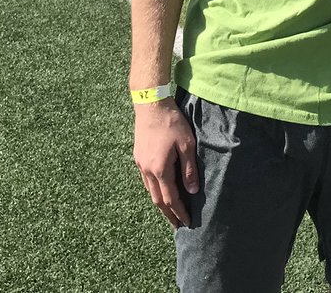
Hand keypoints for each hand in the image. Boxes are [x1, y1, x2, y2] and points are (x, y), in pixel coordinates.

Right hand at [133, 98, 199, 227]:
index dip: (179, 212)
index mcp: (160, 169)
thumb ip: (189, 169)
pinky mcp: (138, 157)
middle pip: (157, 200)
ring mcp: (140, 164)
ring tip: (170, 211)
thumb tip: (192, 191)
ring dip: (160, 203)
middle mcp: (147, 170)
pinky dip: (154, 190)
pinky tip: (160, 190)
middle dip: (168, 214)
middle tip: (177, 225)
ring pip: (149, 191)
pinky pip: (145, 181)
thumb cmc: (172, 122)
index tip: (187, 223)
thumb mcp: (187, 145)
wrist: (150, 105)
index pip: (170, 199)